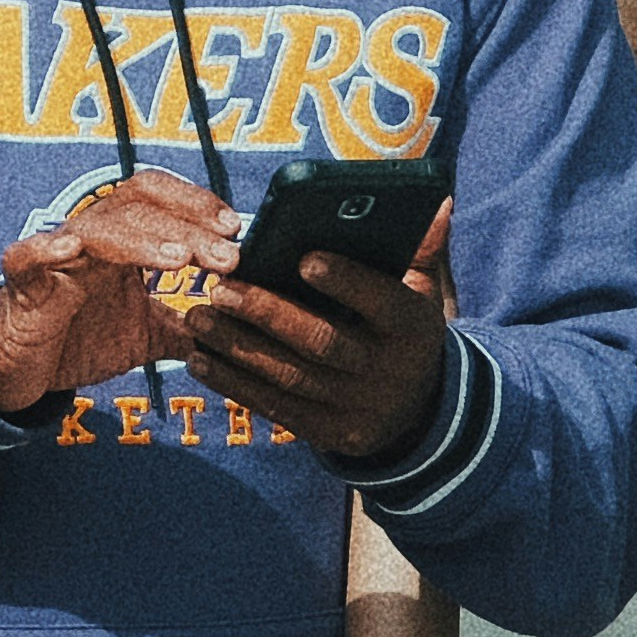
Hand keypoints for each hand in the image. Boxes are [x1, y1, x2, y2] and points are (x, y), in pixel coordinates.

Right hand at [0, 172, 236, 416]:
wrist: (21, 370)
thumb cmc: (80, 339)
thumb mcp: (147, 337)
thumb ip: (187, 327)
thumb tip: (241, 329)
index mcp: (122, 240)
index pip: (160, 198)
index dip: (196, 205)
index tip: (235, 229)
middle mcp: (90, 236)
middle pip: (138, 208)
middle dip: (186, 227)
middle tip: (226, 256)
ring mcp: (54, 256)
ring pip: (97, 229)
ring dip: (141, 239)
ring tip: (178, 260)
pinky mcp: (21, 282)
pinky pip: (26, 256)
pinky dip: (46, 249)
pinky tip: (70, 248)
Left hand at [168, 195, 455, 465]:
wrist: (419, 412)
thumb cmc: (405, 331)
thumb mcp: (424, 293)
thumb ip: (421, 248)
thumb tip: (438, 201)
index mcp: (413, 329)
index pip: (382, 302)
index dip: (346, 282)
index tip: (304, 258)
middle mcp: (387, 373)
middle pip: (324, 342)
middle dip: (269, 314)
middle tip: (221, 288)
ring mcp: (357, 410)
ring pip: (290, 378)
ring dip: (238, 349)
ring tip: (198, 318)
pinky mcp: (328, 435)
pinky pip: (276, 408)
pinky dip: (235, 383)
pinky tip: (201, 359)